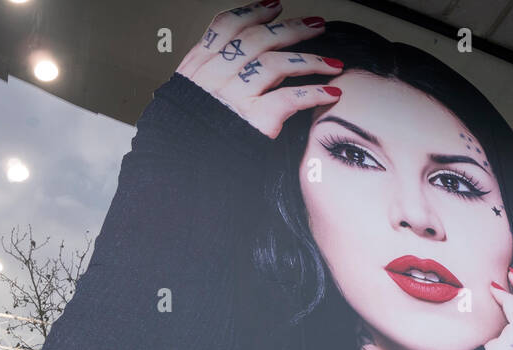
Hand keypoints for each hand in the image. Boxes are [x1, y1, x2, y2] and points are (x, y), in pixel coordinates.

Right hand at [175, 1, 343, 137]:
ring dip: (311, 60)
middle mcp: (215, 77)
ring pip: (277, 64)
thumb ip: (211, 77)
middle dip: (292, 28)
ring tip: (333, 62)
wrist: (179, 171)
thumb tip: (241, 63)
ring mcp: (233, 97)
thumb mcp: (187, 99)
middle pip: (258, 39)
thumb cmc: (188, 139)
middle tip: (316, 25)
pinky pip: (290, 98)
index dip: (253, 12)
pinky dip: (315, 93)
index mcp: (197, 67)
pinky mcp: (253, 120)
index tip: (274, 6)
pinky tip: (331, 92)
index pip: (226, 26)